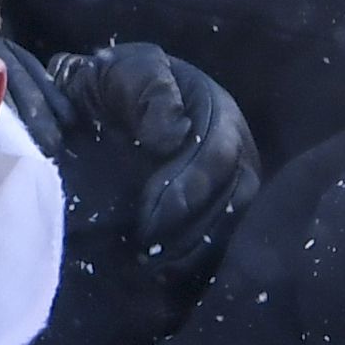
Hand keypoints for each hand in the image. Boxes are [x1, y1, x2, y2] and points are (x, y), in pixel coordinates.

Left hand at [0, 41, 258, 283]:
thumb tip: (172, 138)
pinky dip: (205, 257)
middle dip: (196, 229)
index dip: (188, 190)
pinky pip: (228, 235)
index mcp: (218, 112)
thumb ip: (152, 91)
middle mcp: (238, 147)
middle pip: (237, 195)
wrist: (107, 98)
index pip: (219, 156)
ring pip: (237, 218)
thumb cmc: (116, 85)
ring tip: (163, 269)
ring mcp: (235, 177)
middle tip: (153, 256)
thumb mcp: (128, 70)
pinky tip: (174, 274)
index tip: (148, 222)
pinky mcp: (224, 203)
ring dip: (202, 248)